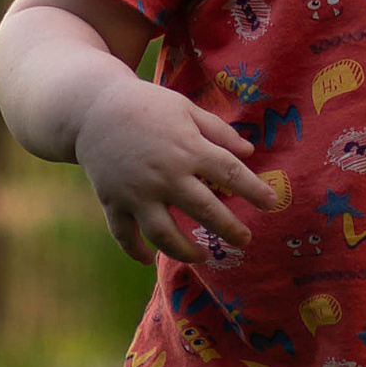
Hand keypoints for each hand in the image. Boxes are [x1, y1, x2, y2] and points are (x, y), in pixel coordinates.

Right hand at [73, 79, 280, 263]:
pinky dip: (135, 251)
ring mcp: (137, 192)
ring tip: (203, 257)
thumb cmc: (147, 106)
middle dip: (229, 229)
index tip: (272, 203)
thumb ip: (218, 131)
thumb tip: (249, 153)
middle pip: (204, 210)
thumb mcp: (186, 109)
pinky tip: (148, 260)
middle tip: (245, 240)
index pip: (229, 173)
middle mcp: (165, 175)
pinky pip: (124, 234)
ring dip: (185, 251)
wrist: (93, 109)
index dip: (254, 190)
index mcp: (187, 148)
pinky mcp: (113, 201)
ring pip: (164, 234)